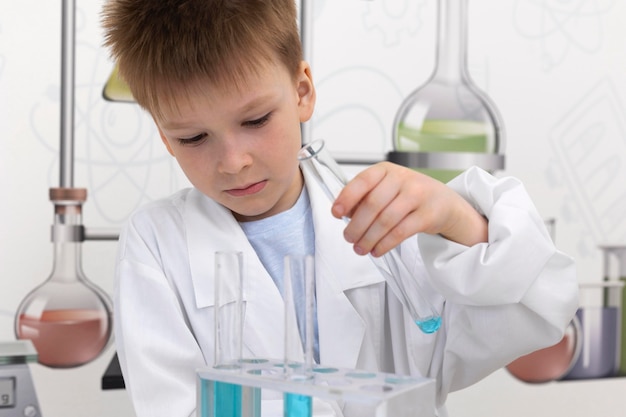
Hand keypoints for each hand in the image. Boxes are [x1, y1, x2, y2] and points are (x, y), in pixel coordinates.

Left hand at [331, 162, 487, 256]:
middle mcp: (402, 179)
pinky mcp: (427, 215)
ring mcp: (417, 195)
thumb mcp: (387, 188)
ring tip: (360, 248)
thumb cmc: (409, 195)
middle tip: (348, 238)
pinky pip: (400, 233)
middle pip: (372, 204)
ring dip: (369, 238)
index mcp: (386, 171)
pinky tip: (377, 250)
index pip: (363, 181)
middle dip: (356, 226)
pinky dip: (384, 244)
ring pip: (385, 221)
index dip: (347, 197)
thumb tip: (343, 213)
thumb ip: (365, 197)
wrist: (444, 202)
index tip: (336, 212)